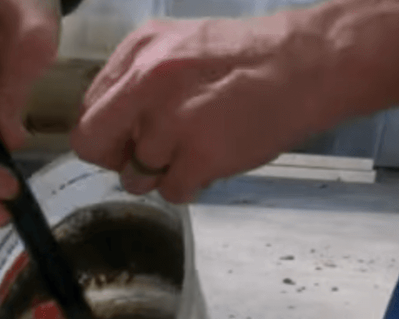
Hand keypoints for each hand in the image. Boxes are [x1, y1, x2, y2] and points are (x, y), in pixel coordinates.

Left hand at [72, 14, 333, 204]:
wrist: (309, 63)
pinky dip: (190, 186)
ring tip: (196, 152)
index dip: (107, 133)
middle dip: (118, 159)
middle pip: (94, 144)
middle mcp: (146, 81)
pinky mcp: (202, 154)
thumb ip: (137, 81)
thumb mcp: (178, 46)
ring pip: (135, 175)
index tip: (128, 139)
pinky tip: (213, 162)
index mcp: (137, 51)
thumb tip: (112, 126)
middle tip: (149, 158)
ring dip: (161, 175)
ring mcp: (173, 120)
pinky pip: (172, 192)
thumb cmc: (248, 58)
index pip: (89, 109)